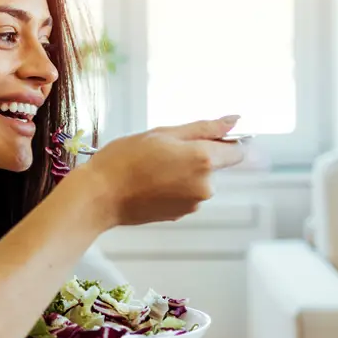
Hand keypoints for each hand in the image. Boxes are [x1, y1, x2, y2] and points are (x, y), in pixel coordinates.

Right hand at [80, 116, 246, 227]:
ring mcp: (193, 203)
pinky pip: (186, 195)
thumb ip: (204, 128)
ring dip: (183, 173)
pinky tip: (150, 184)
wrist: (100, 196)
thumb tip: (234, 121)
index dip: (226, 142)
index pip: (237, 151)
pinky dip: (174, 188)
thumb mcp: (163, 132)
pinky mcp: (180, 215)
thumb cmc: (125, 160)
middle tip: (163, 151)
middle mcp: (205, 185)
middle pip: (214, 166)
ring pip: (198, 181)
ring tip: (152, 169)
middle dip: (196, 157)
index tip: (209, 138)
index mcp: (203, 159)